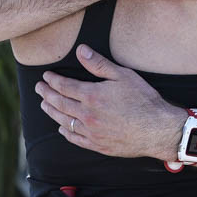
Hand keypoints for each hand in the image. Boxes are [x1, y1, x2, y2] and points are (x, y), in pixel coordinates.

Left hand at [37, 46, 184, 159]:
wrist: (157, 130)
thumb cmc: (143, 100)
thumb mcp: (123, 76)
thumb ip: (99, 64)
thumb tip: (81, 50)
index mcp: (91, 96)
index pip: (64, 86)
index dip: (53, 81)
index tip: (45, 77)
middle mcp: (87, 115)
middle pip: (59, 104)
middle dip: (46, 94)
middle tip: (39, 89)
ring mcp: (91, 132)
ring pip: (64, 121)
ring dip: (51, 112)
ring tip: (44, 105)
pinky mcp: (98, 145)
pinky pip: (75, 138)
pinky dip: (65, 132)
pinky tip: (61, 127)